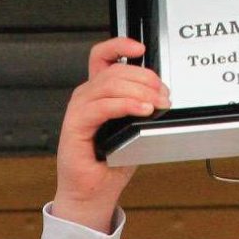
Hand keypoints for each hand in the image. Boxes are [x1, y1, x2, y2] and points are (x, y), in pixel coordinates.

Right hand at [52, 37, 165, 233]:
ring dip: (138, 91)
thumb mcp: (133, 129)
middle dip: (145, 77)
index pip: (103, 57)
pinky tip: (141, 110)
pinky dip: (125, 105)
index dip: (120, 44)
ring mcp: (79, 111)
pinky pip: (102, 106)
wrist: (92, 194)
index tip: (141, 49)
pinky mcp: (74, 127)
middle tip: (164, 94)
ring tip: (156, 104)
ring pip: (109, 84)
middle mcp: (86, 98)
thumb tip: (162, 94)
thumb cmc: (110, 164)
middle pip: (114, 69)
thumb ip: (140, 107)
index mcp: (98, 94)